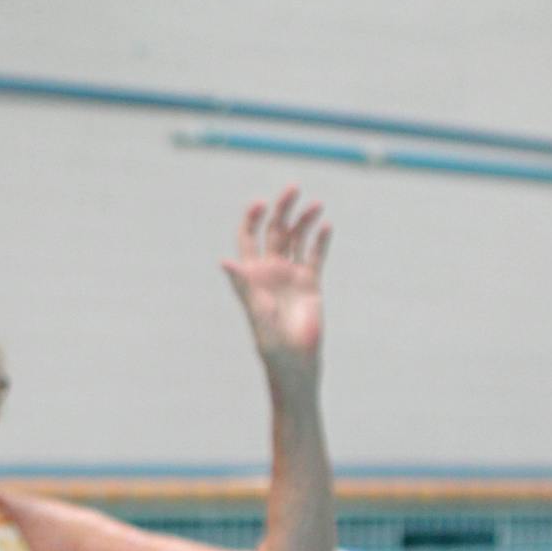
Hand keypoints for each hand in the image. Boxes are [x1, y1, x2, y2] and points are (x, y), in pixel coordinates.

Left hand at [222, 186, 330, 380]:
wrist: (295, 361)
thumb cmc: (270, 342)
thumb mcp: (255, 311)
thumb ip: (243, 285)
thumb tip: (225, 261)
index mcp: (251, 274)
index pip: (248, 237)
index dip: (252, 218)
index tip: (260, 202)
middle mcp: (270, 270)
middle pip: (275, 231)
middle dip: (282, 209)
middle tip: (292, 189)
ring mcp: (290, 275)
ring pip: (297, 239)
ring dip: (305, 220)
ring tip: (317, 205)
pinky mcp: (311, 283)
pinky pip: (315, 255)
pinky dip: (321, 240)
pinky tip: (327, 225)